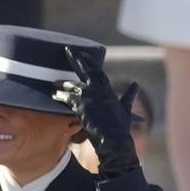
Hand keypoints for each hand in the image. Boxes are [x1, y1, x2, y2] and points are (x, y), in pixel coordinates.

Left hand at [55, 48, 140, 176]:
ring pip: (73, 85)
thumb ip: (128, 97)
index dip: (90, 62)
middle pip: (86, 70)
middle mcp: (98, 90)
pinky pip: (66, 97)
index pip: (98, 72)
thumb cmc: (121, 128)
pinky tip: (54, 94)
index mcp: (108, 90)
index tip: (84, 54)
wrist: (114, 140)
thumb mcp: (126, 110)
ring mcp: (89, 97)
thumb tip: (135, 85)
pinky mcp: (80, 106)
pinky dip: (60, 95)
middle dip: (77, 59)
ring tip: (55, 81)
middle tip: (68, 50)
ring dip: (63, 83)